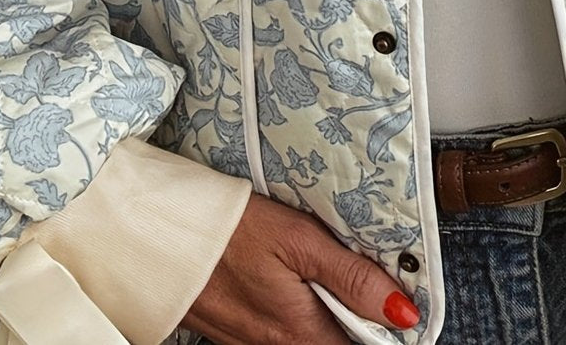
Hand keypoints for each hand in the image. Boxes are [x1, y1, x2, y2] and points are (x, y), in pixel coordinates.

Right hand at [180, 191, 419, 344]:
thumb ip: (352, 278)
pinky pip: (281, 335)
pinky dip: (296, 313)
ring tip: (321, 274)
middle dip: (355, 320)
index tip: (396, 301)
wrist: (163, 236)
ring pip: (310, 340)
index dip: (384, 327)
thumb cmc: (231, 231)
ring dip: (326, 315)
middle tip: (356, 278)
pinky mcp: (236, 336)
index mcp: (302, 332)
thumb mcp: (300, 240)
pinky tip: (290, 281)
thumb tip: (401, 311)